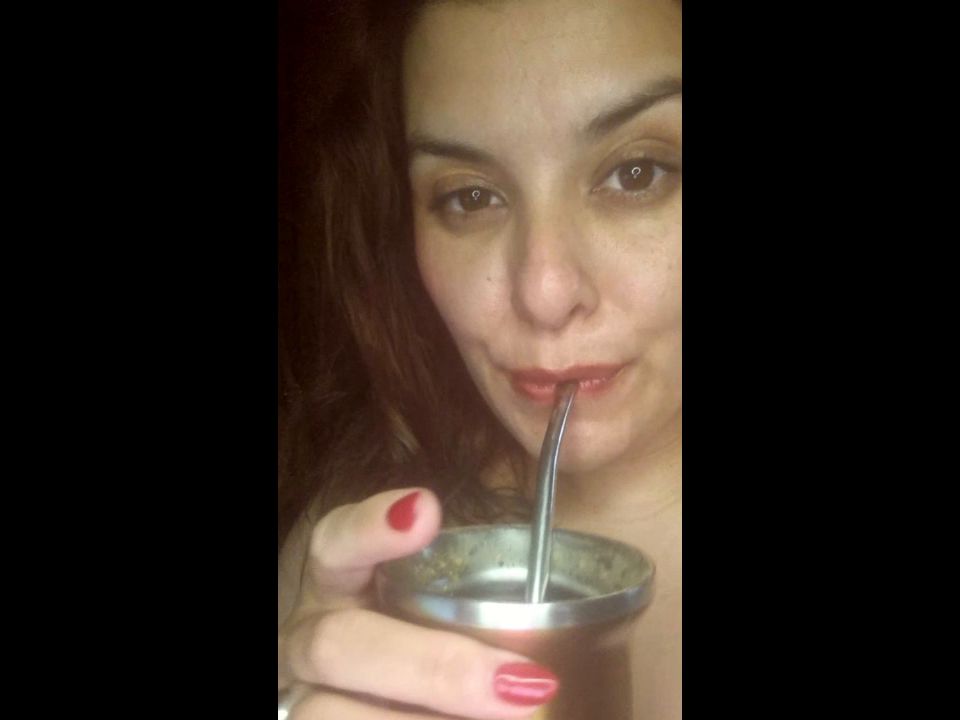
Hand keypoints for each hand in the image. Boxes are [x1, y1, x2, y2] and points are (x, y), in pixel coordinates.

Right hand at [278, 488, 558, 718]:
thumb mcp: (443, 610)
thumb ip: (482, 593)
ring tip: (512, 719)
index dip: (371, 526)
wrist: (392, 701)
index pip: (337, 542)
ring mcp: (309, 695)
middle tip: (522, 683)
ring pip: (332, 713)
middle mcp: (312, 637)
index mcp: (339, 585)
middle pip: (339, 644)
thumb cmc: (430, 645)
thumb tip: (595, 605)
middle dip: (433, 667)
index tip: (427, 509)